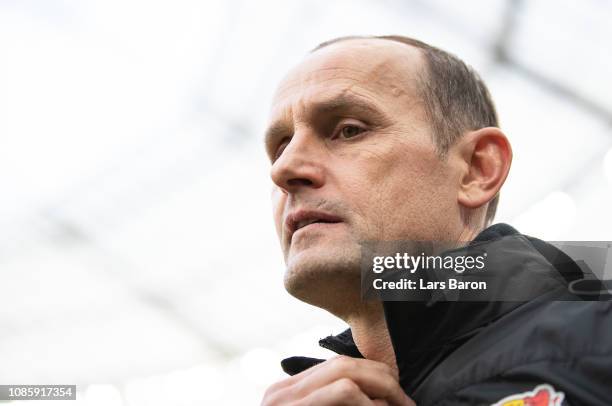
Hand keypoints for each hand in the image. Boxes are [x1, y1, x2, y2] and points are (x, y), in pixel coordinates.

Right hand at [261, 355, 415, 405]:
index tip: (395, 395)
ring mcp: (284, 400)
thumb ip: (330, 403)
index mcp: (287, 391)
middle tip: (406, 401)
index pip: (335, 367)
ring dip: (380, 389)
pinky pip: (343, 391)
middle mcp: (281, 390)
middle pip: (343, 364)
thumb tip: (374, 400)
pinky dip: (368, 403)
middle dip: (382, 378)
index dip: (372, 375)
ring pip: (345, 372)